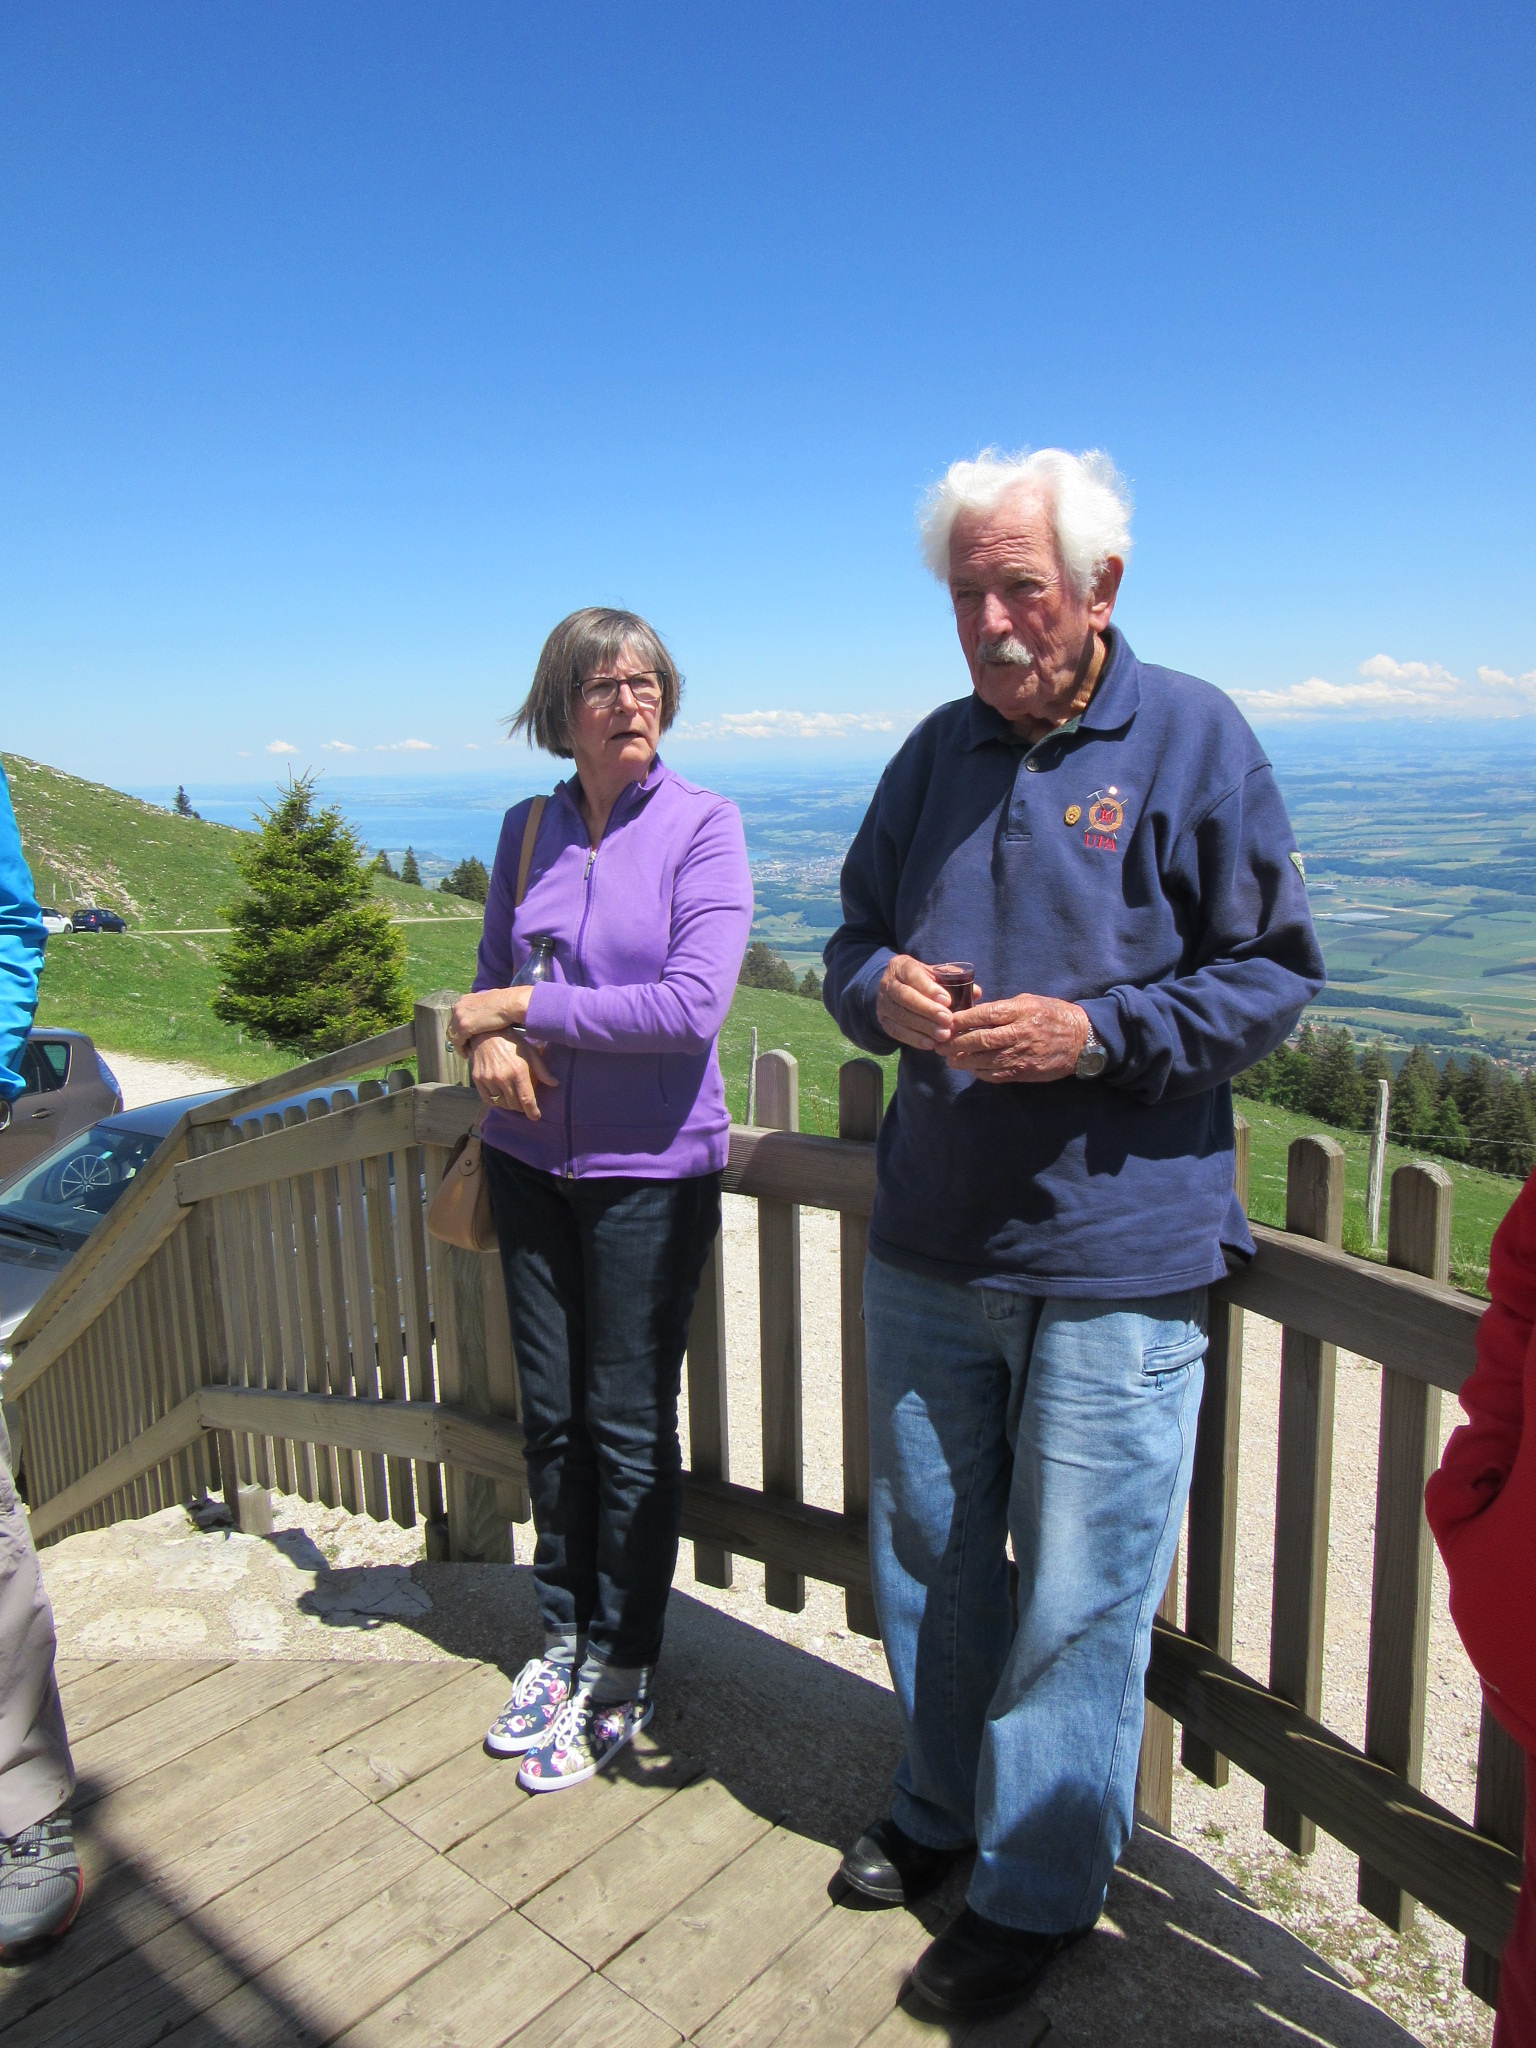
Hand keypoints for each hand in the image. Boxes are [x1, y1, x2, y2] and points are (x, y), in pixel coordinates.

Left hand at [448, 985, 531, 1052]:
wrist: (509, 1003)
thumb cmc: (506, 1002)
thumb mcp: (489, 1001)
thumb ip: (483, 1006)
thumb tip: (487, 1011)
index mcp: (465, 1000)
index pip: (457, 1017)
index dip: (461, 1028)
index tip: (467, 1036)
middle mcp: (459, 1007)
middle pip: (453, 1026)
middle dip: (458, 1037)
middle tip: (466, 1046)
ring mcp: (460, 1017)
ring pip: (453, 1035)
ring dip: (460, 1044)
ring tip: (467, 1052)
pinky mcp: (464, 1027)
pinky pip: (457, 1042)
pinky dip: (461, 1049)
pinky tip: (467, 1054)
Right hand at [469, 1033, 557, 1119]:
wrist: (485, 1033)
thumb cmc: (512, 1042)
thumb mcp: (530, 1052)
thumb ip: (542, 1070)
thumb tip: (555, 1084)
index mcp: (518, 1070)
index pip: (526, 1098)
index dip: (532, 1111)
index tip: (536, 1117)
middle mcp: (503, 1077)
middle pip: (514, 1104)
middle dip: (521, 1107)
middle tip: (524, 1104)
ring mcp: (488, 1079)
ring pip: (501, 1103)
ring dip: (509, 1104)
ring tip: (513, 1098)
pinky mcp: (477, 1079)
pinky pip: (488, 1099)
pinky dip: (496, 1101)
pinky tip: (501, 1096)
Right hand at [875, 955, 982, 1051]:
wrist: (898, 989)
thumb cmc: (923, 980)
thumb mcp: (935, 974)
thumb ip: (954, 980)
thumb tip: (976, 992)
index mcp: (901, 966)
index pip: (912, 974)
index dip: (929, 988)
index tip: (948, 1001)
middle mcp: (887, 983)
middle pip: (905, 997)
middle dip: (928, 1010)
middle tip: (948, 1020)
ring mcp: (882, 1003)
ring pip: (901, 1016)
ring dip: (924, 1027)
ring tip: (944, 1035)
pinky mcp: (884, 1021)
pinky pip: (897, 1032)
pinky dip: (914, 1039)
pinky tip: (930, 1044)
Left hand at [944, 994, 1091, 1083]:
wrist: (1083, 1040)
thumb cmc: (1053, 1015)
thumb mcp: (1030, 1002)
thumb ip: (1003, 1008)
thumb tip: (974, 1013)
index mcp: (1020, 1010)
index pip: (984, 1014)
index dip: (961, 1019)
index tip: (944, 1021)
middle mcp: (1020, 1033)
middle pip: (980, 1039)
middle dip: (956, 1042)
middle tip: (939, 1044)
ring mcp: (1022, 1055)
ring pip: (985, 1060)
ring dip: (963, 1060)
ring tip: (949, 1059)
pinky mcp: (1025, 1072)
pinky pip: (996, 1075)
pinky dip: (980, 1072)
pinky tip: (970, 1069)